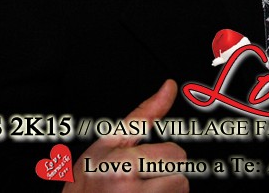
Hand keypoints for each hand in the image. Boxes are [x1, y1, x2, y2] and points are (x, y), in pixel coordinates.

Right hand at [63, 80, 188, 191]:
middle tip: (138, 179)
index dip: (161, 156)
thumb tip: (170, 86)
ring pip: (178, 191)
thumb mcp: (109, 142)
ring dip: (165, 191)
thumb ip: (144, 114)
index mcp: (122, 166)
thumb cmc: (87, 180)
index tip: (141, 163)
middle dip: (164, 175)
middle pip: (181, 176)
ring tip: (139, 191)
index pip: (176, 155)